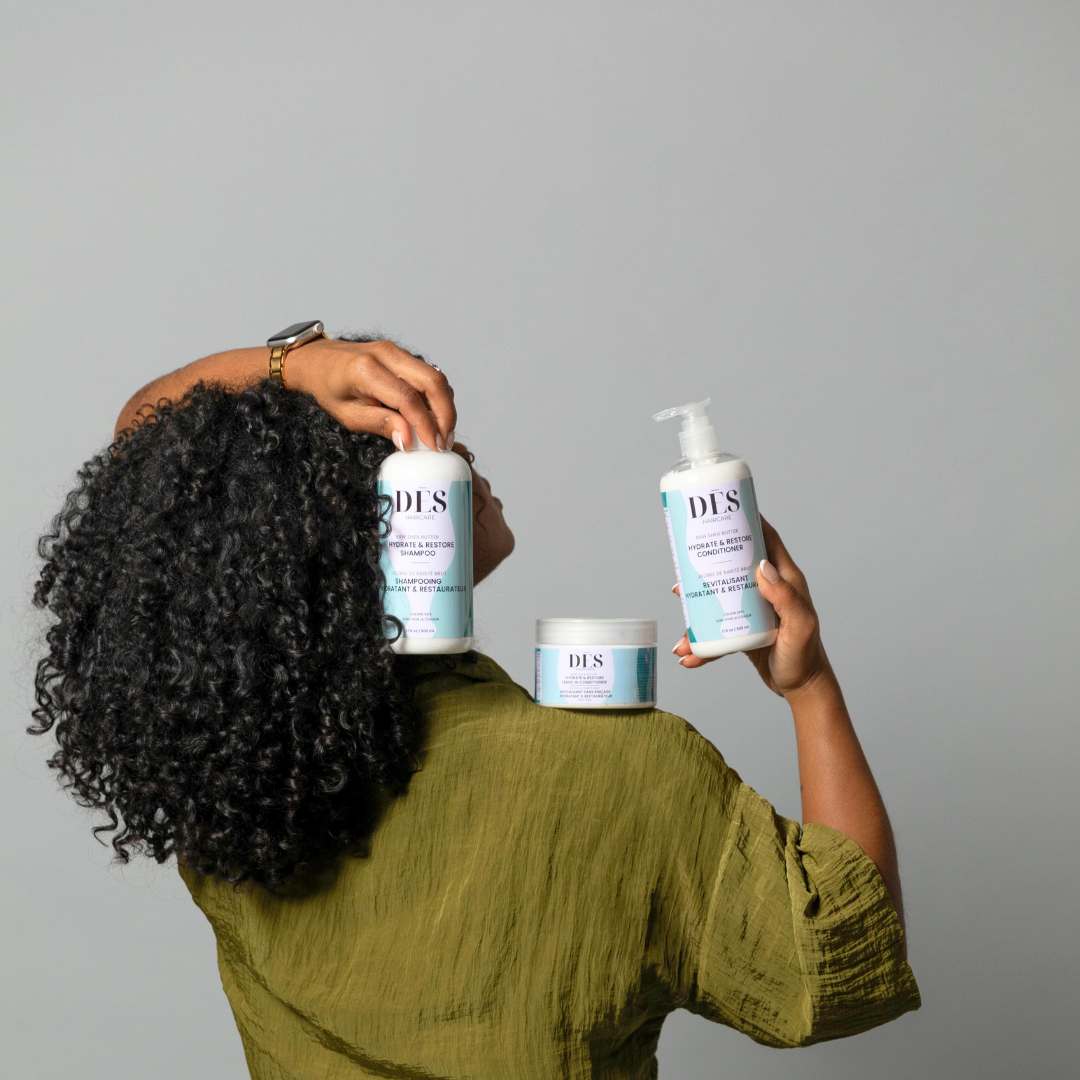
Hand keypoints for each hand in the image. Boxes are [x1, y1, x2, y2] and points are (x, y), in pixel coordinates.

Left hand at [287, 337, 455, 450]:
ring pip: (435, 377)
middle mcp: (385, 354)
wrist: (315, 359)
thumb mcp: (346, 414)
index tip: (433, 447)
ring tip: (443, 433)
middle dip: (445, 415)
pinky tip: (434, 417)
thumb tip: (408, 439)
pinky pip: (428, 374)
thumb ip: (380, 424)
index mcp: (366, 370)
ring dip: (445, 406)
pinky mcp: (402, 354)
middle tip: (444, 442)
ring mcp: (396, 351)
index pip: (408, 398)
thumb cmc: (326, 388)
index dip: (425, 425)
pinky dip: (437, 396)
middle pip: (431, 382)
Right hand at [670, 516, 832, 698]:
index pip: (765, 539)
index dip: (747, 520)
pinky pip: (716, 627)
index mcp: (784, 580)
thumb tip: (760, 565)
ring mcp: (752, 608)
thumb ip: (785, 597)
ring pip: (718, 597)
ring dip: (695, 609)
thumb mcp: (799, 626)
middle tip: (685, 561)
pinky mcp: (742, 627)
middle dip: (707, 562)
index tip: (722, 509)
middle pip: (732, 563)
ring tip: (682, 626)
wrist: (800, 688)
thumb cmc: (805, 656)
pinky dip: (700, 641)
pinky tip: (688, 653)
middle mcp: (767, 589)